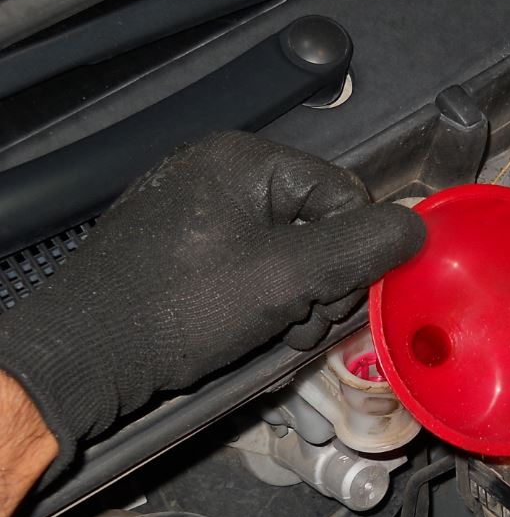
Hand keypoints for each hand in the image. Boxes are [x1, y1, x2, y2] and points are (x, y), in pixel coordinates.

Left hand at [0, 131, 424, 468]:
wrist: (84, 356)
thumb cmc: (180, 308)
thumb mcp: (286, 277)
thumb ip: (361, 247)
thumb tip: (418, 227)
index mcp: (246, 160)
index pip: (345, 194)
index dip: (355, 253)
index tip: (334, 303)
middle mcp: (221, 172)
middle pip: (319, 224)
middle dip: (323, 283)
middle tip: (301, 326)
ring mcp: (198, 209)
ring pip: (289, 252)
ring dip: (298, 300)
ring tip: (275, 335)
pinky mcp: (183, 247)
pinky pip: (251, 265)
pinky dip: (264, 302)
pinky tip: (251, 331)